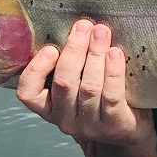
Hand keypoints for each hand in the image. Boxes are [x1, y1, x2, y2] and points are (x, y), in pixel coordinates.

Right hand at [16, 20, 153, 150]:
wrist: (128, 130)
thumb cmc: (100, 98)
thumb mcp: (77, 85)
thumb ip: (70, 64)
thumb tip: (75, 27)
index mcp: (50, 107)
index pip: (28, 94)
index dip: (36, 70)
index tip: (50, 48)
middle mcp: (66, 118)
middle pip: (64, 83)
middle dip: (74, 50)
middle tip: (84, 26)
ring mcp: (90, 125)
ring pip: (88, 87)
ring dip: (95, 55)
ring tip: (101, 32)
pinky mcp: (114, 125)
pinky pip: (111, 96)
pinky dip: (113, 72)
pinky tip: (115, 53)